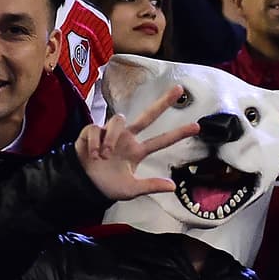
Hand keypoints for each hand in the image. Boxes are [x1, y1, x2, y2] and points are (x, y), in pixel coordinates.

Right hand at [77, 85, 199, 200]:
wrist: (82, 185)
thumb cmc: (106, 186)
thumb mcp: (130, 190)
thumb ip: (150, 186)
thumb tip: (173, 187)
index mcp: (137, 151)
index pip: (162, 140)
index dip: (178, 133)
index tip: (197, 127)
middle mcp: (127, 138)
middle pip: (148, 116)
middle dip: (163, 102)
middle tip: (179, 89)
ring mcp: (110, 132)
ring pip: (118, 120)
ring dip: (111, 138)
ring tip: (104, 156)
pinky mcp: (93, 131)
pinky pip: (96, 129)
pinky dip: (94, 143)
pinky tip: (92, 155)